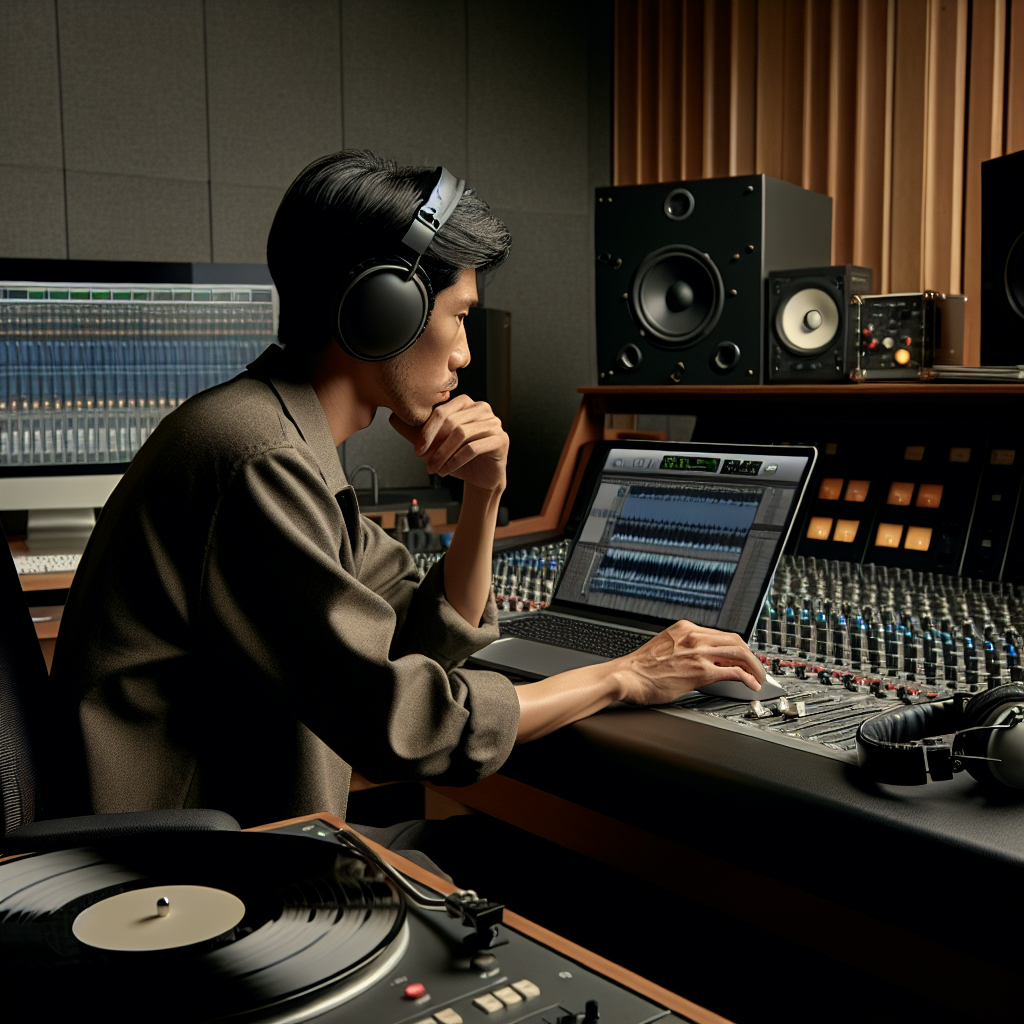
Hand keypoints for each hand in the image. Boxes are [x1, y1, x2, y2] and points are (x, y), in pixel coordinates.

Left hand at [390, 395, 507, 492]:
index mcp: (465, 403)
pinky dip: (455, 461)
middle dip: (434, 445)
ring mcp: (494, 423)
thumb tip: (393, 418)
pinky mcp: (501, 439)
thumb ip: (416, 431)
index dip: (427, 431)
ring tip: (434, 468)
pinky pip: (473, 448)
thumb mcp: (434, 444)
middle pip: (451, 422)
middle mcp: (482, 409)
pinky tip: (447, 470)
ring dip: (443, 454)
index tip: (417, 449)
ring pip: (461, 434)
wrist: (481, 478)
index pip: (442, 411)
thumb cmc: (459, 457)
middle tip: (424, 461)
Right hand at [612, 620, 764, 704]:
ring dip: (754, 666)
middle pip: (735, 640)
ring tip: (759, 677)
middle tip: (757, 668)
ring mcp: (698, 653)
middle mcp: (693, 636)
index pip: (721, 633)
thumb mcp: (665, 647)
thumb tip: (704, 660)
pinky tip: (750, 685)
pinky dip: (747, 678)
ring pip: (739, 652)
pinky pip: (733, 671)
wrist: (625, 676)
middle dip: (751, 655)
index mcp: (685, 628)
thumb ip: (685, 648)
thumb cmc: (639, 667)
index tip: (744, 656)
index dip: (737, 646)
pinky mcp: (700, 671)